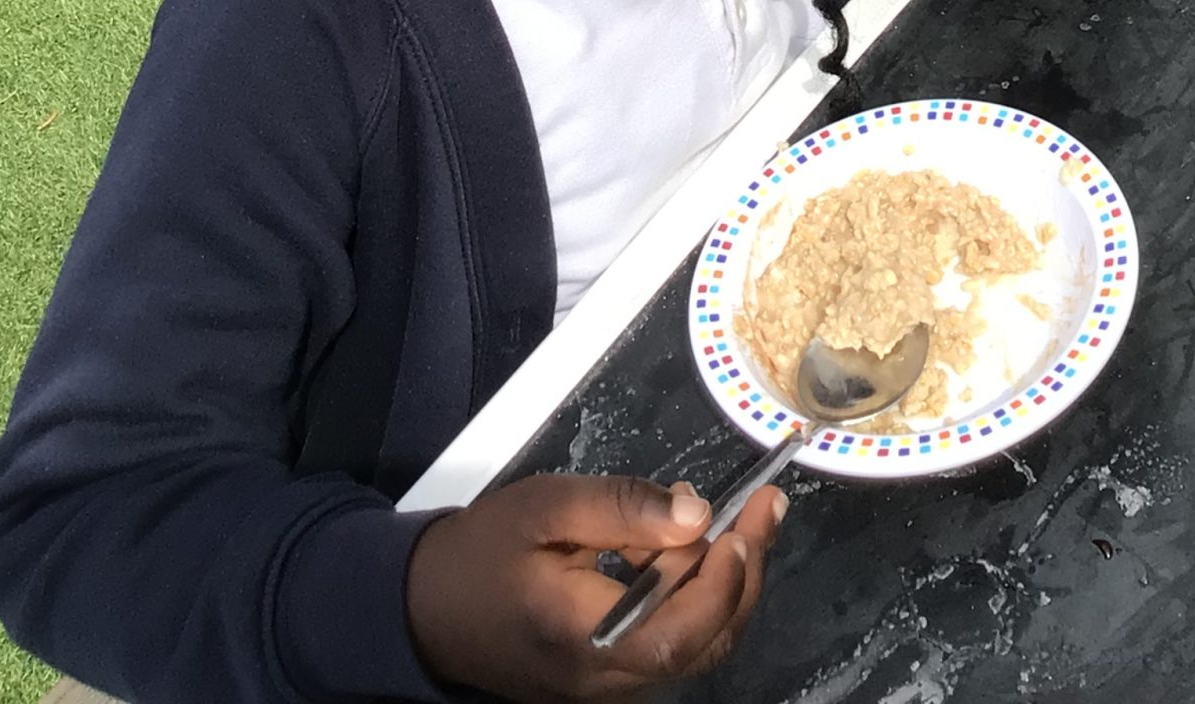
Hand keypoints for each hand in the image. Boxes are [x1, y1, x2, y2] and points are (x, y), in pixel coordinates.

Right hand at [406, 472, 784, 699]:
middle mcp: (605, 681)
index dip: (725, 581)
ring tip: (747, 521)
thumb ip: (622, 508)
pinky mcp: (608, 679)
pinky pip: (671, 646)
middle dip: (745, 576)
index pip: (679, 632)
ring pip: (694, 649)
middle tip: (768, 510)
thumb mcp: (546, 507)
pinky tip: (703, 552)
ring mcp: (608, 688)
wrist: (426, 609)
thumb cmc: (485, 550)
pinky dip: (700, 600)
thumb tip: (698, 514)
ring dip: (729, 587)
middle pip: (702, 645)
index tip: (749, 519)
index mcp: (584, 639)